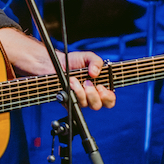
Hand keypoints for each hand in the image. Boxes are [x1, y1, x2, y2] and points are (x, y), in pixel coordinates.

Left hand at [0, 29, 115, 110]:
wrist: (54, 63)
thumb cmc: (71, 61)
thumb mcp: (87, 57)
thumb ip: (96, 62)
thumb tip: (96, 74)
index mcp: (98, 87)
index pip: (108, 100)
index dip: (108, 97)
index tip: (101, 88)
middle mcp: (89, 95)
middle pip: (98, 105)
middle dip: (93, 95)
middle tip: (87, 84)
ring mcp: (79, 99)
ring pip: (85, 105)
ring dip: (81, 92)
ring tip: (74, 80)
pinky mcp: (68, 101)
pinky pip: (73, 104)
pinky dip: (72, 93)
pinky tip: (69, 83)